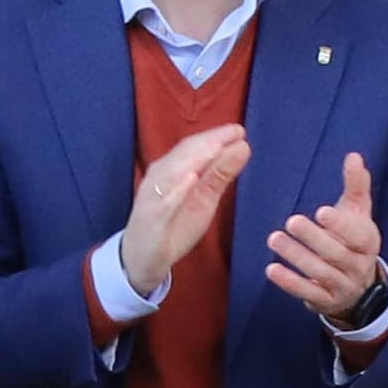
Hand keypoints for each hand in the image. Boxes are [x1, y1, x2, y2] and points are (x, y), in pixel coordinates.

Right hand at [120, 121, 251, 298]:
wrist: (144, 257)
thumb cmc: (174, 223)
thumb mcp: (205, 197)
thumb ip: (221, 173)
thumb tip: (243, 147)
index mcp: (173, 169)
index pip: (194, 147)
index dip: (216, 136)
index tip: (239, 130)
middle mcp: (161, 177)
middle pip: (184, 154)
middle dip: (209, 142)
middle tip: (234, 132)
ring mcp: (154, 197)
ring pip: (173, 173)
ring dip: (195, 159)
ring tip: (216, 147)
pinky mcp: (151, 219)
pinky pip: (164, 202)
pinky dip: (177, 190)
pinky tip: (191, 179)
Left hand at [263, 151, 387, 330]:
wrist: (358, 286)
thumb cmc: (353, 239)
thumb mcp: (358, 212)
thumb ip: (356, 185)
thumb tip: (353, 156)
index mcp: (368, 242)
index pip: (358, 235)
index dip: (340, 225)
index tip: (321, 211)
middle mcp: (358, 266)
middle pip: (336, 254)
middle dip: (313, 238)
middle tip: (291, 221)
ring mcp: (342, 286)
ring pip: (321, 273)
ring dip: (297, 257)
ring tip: (275, 240)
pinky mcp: (325, 301)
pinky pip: (308, 293)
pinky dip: (290, 283)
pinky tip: (271, 269)